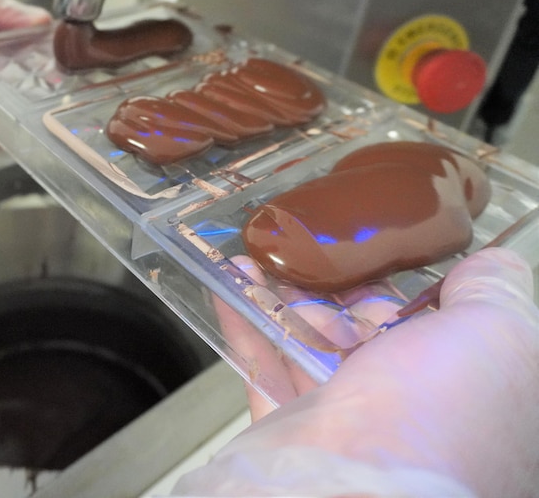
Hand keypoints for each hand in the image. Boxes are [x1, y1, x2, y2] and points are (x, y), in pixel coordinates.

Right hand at [174, 248, 537, 495]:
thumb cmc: (435, 410)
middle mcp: (411, 416)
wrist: (350, 486)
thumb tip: (486, 264)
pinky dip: (246, 323)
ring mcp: (347, 427)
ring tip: (263, 254)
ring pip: (314, 348)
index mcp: (469, 398)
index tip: (387, 253)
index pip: (446, 334)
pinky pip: (264, 368)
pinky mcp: (289, 431)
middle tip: (318, 249)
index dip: (418, 290)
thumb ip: (494, 292)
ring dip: (285, 297)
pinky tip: (228, 282)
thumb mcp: (497, 337)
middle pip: (373, 336)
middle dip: (342, 288)